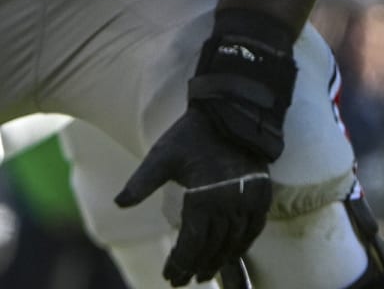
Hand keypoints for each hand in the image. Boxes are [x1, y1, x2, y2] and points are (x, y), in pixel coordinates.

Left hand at [115, 108, 271, 285]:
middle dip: (197, 266)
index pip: (193, 242)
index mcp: (205, 196)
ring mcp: (251, 198)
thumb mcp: (162, 156)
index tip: (169, 276)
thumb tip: (120, 203)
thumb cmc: (193, 134)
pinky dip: (243, 243)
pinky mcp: (263, 192)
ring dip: (220, 259)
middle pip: (214, 247)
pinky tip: (233, 252)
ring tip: (206, 272)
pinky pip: (254, 227)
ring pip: (235, 241)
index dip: (180, 263)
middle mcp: (231, 202)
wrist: (234, 112)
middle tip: (183, 281)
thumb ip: (142, 182)